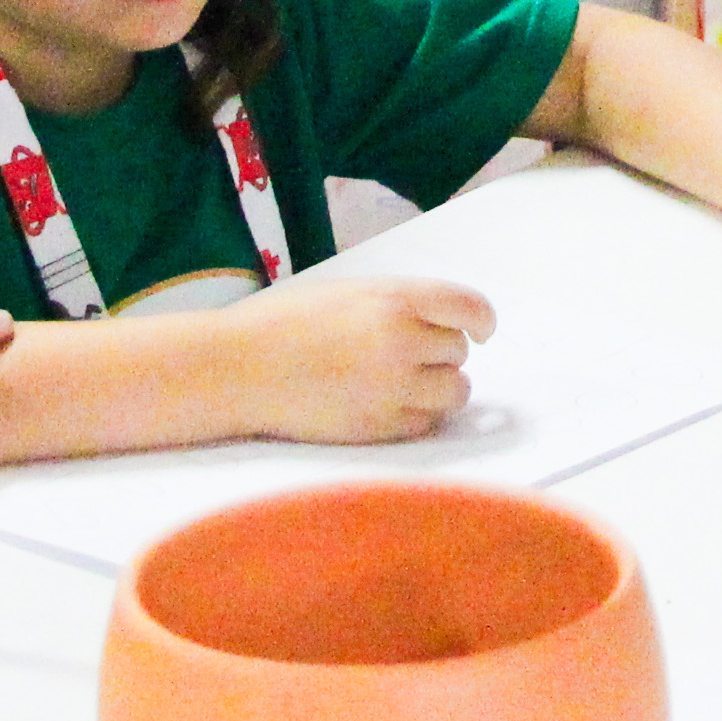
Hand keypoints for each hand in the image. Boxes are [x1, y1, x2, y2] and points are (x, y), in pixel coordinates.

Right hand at [229, 276, 495, 441]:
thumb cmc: (285, 323)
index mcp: (395, 300)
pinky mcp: (380, 427)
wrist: (239, 368)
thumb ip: (400, 304)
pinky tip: (387, 404)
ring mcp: (393, 388)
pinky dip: (418, 415)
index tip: (481, 331)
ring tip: (405, 383)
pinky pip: (427, 423)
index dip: (481, 320)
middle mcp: (402, 341)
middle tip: (408, 354)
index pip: (470, 307)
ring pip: (455, 391)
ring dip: (440, 387)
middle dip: (442, 353)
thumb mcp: (350, 293)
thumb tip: (448, 325)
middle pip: (459, 351)